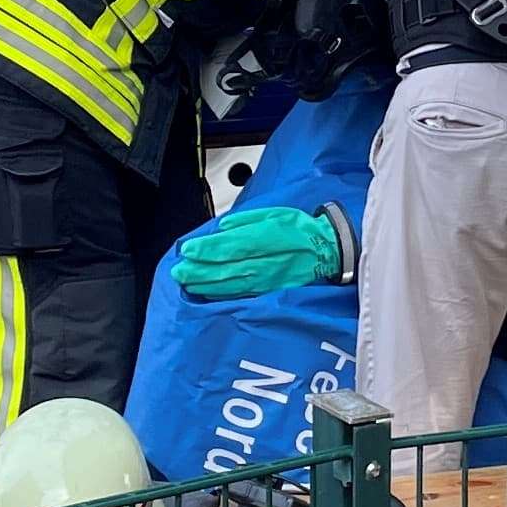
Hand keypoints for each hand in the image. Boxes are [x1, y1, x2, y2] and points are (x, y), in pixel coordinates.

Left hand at [170, 205, 350, 299]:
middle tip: (178, 270)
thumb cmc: (301, 231)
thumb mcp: (276, 213)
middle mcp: (266, 261)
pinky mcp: (268, 290)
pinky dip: (220, 293)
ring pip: (230, 284)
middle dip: (198, 270)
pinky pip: (240, 293)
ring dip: (205, 283)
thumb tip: (223, 226)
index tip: (187, 250)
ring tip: (186, 281)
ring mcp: (267, 279)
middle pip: (225, 268)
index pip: (230, 245)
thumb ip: (247, 220)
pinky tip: (207, 291)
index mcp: (267, 238)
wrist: (328, 252)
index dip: (206, 250)